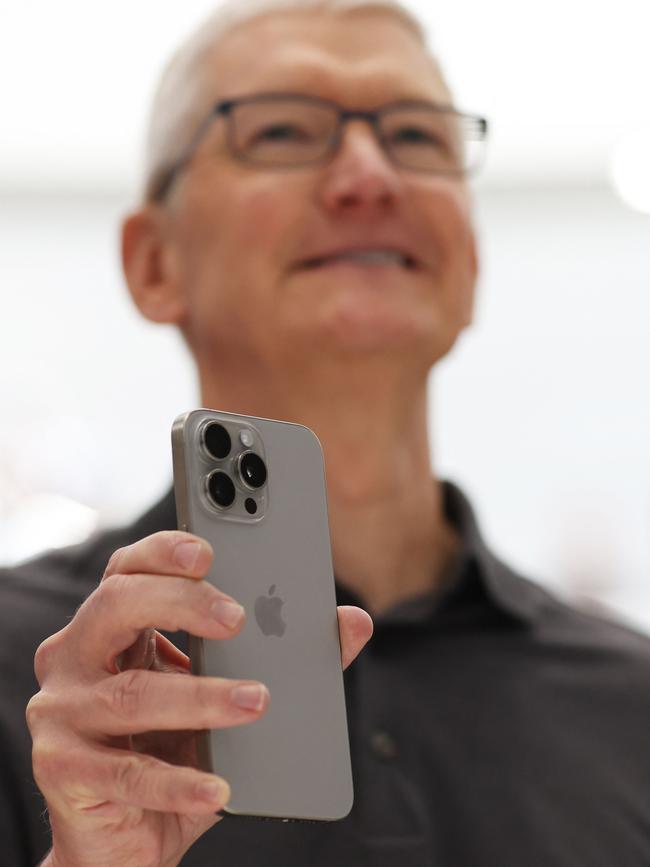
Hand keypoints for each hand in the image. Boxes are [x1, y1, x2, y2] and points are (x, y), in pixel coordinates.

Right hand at [27, 531, 372, 866]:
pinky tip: (220, 785)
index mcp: (114, 628)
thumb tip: (353, 623)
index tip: (209, 551)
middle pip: (115, 607)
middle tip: (237, 619)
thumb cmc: (177, 749)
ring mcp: (61, 714)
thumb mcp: (225, 695)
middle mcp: (76, 658)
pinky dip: (179, 780)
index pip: (129, 570)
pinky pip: (127, 773)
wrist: (127, 837)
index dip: (164, 553)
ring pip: (130, 694)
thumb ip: (286, 656)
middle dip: (180, 603)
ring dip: (199, 697)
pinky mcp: (63, 771)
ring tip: (256, 700)